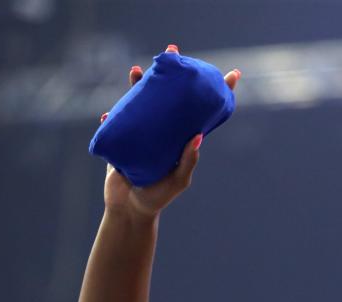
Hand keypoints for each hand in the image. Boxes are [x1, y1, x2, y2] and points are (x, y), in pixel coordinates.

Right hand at [99, 43, 241, 219]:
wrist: (130, 210)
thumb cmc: (158, 197)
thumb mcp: (178, 181)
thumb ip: (188, 161)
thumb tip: (199, 135)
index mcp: (181, 139)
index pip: (202, 111)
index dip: (217, 93)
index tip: (232, 74)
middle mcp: (163, 132)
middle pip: (169, 97)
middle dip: (170, 74)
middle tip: (173, 51)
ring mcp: (141, 134)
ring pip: (140, 103)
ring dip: (137, 85)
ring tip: (137, 70)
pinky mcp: (121, 140)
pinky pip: (115, 123)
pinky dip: (112, 117)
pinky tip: (109, 113)